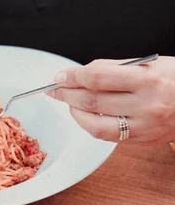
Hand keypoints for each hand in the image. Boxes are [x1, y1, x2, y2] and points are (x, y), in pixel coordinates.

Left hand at [46, 57, 174, 144]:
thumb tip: (81, 74)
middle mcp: (146, 105)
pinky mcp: (144, 140)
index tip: (60, 76)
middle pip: (93, 101)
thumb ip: (115, 68)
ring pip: (96, 124)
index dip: (73, 76)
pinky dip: (91, 125)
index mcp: (147, 79)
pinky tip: (85, 116)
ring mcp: (145, 126)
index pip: (97, 78)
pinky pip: (108, 137)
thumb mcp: (149, 63)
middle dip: (67, 94)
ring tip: (69, 102)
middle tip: (55, 88)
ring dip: (75, 112)